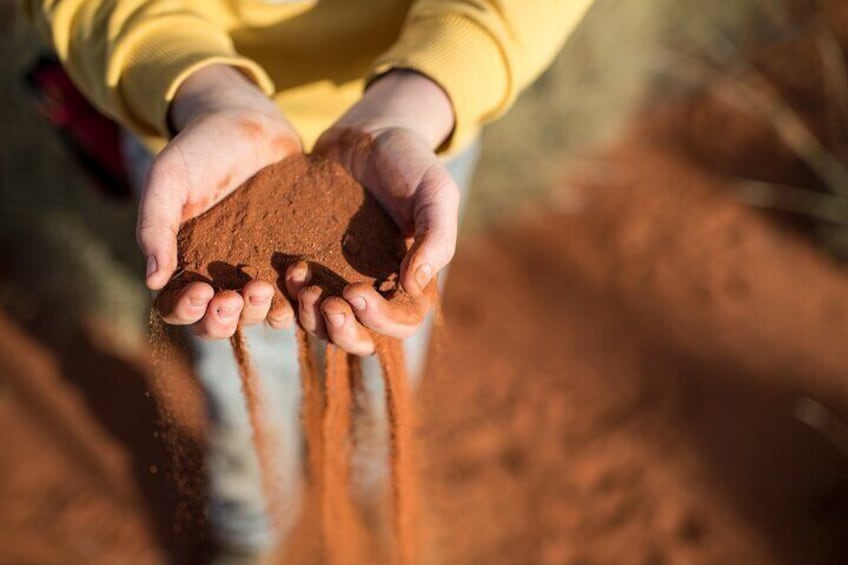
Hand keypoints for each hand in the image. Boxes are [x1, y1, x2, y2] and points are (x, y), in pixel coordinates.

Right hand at [140, 64, 300, 338]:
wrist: (248, 123)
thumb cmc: (199, 149)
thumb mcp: (168, 181)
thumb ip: (155, 227)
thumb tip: (152, 280)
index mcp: (184, 266)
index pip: (179, 309)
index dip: (187, 310)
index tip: (200, 290)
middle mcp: (221, 277)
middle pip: (220, 323)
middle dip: (226, 319)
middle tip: (235, 296)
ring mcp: (259, 270)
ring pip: (259, 314)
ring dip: (261, 312)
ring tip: (264, 287)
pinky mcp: (291, 259)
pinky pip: (296, 290)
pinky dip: (297, 296)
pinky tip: (299, 280)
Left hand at [290, 70, 458, 354]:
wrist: (370, 135)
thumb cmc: (412, 163)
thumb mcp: (436, 194)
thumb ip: (435, 239)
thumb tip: (412, 287)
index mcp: (409, 283)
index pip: (400, 325)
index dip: (379, 320)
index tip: (356, 291)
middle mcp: (374, 289)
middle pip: (358, 338)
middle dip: (341, 330)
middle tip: (326, 302)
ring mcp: (337, 279)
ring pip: (322, 324)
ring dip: (310, 315)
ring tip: (300, 280)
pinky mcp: (309, 263)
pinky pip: (294, 296)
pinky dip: (287, 295)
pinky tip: (285, 269)